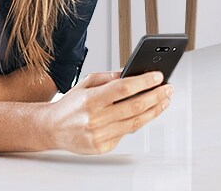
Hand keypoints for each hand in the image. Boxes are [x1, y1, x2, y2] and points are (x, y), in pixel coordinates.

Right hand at [41, 70, 172, 153]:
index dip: (144, 82)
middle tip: (167, 89)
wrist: (52, 128)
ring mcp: (99, 134)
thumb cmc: (70, 105)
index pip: (124, 88)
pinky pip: (126, 133)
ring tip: (163, 101)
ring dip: (154, 110)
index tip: (158, 76)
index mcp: (90, 99)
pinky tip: (147, 114)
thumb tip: (132, 73)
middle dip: (156, 96)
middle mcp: (95, 118)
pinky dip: (138, 122)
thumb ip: (109, 78)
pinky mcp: (102, 147)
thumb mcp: (86, 83)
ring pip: (135, 122)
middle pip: (134, 106)